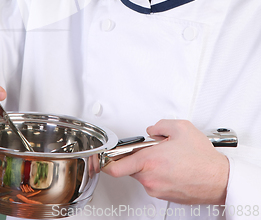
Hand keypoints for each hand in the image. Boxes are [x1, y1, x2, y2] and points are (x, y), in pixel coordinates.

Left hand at [103, 119, 228, 204]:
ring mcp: (157, 190)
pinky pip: (154, 182)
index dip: (106, 161)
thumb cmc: (202, 158)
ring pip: (143, 175)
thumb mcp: (181, 128)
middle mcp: (150, 178)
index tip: (103, 157)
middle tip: (153, 148)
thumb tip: (152, 130)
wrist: (218, 179)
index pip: (115, 166)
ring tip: (168, 157)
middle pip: (130, 167)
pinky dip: (159, 174)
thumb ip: (159, 125)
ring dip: (150, 165)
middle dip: (137, 157)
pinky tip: (173, 167)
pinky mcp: (165, 196)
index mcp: (149, 161)